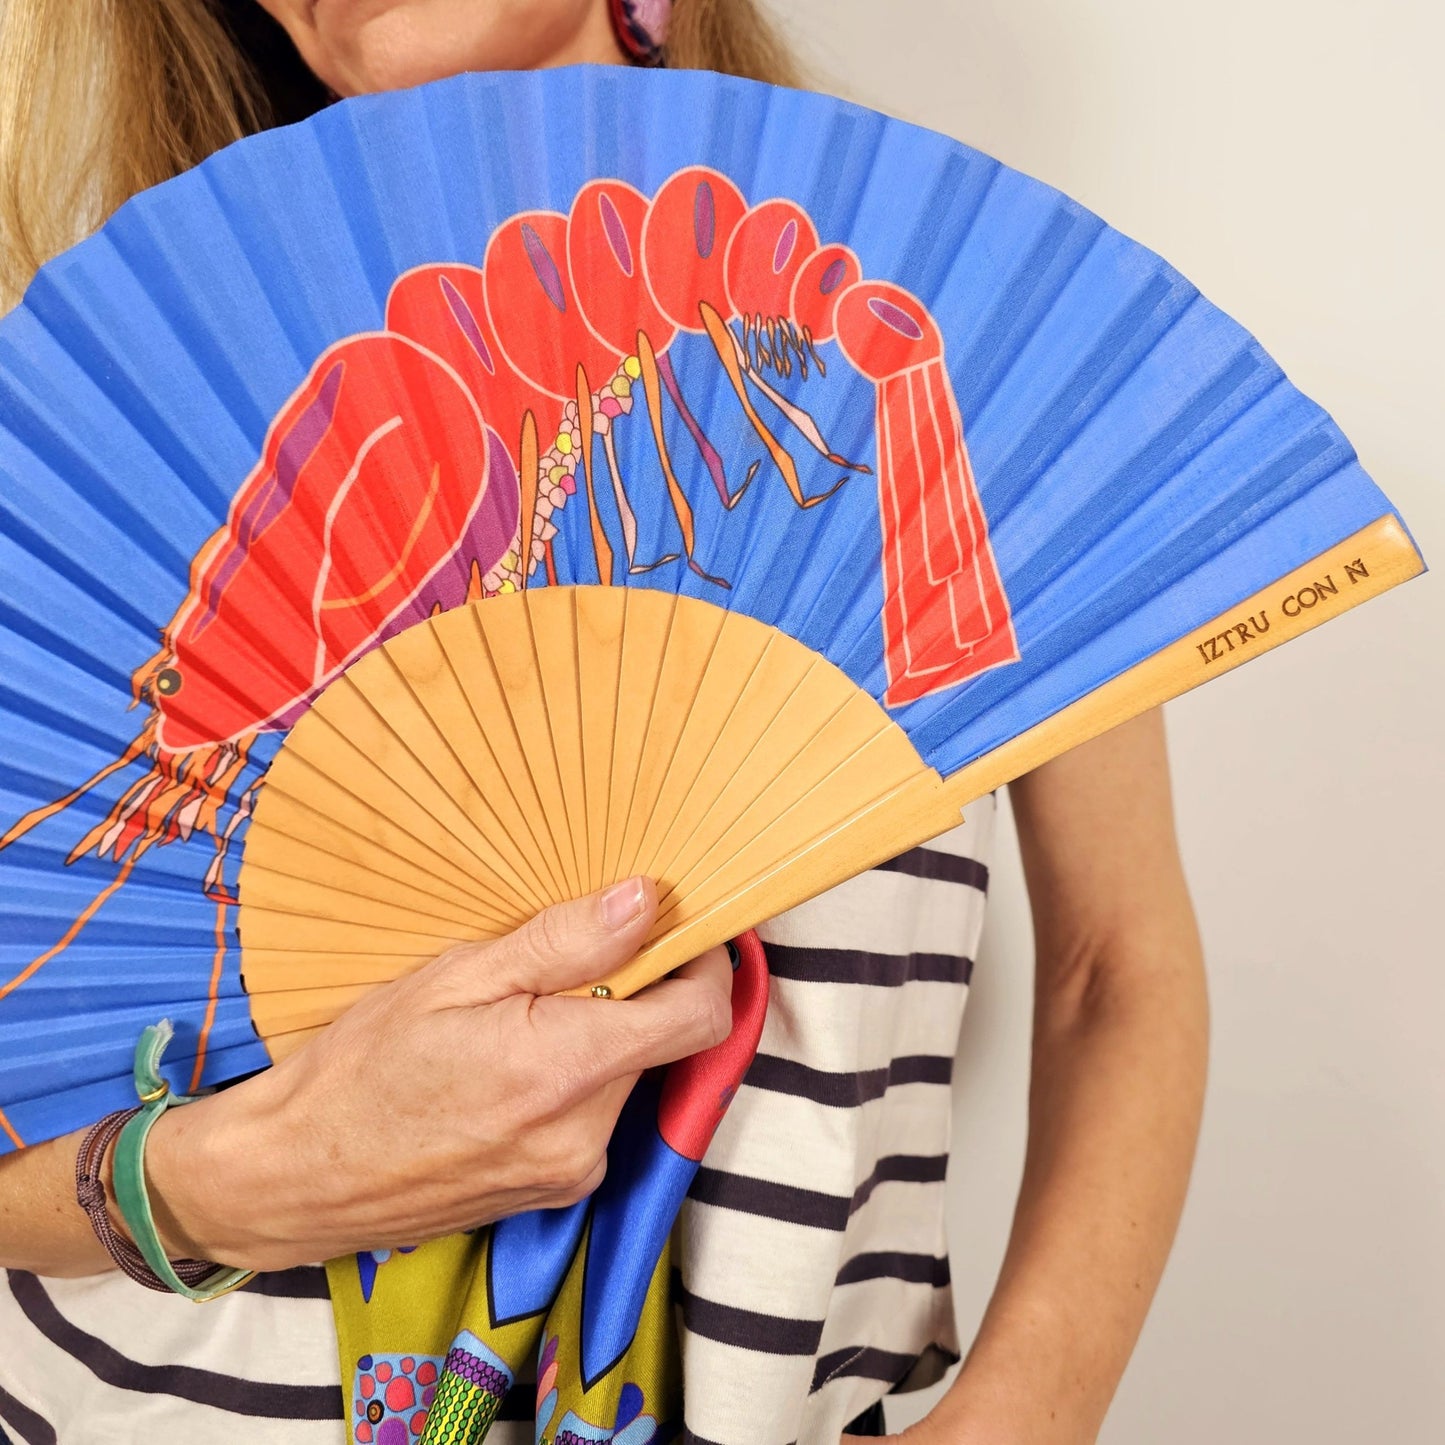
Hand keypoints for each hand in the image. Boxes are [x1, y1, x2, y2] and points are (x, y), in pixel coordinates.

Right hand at [144, 877, 732, 1270]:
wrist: (295, 1176)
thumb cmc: (361, 1068)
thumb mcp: (456, 977)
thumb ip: (564, 942)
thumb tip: (646, 901)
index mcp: (565, 1071)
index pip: (698, 1016)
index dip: (702, 964)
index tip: (678, 928)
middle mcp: (585, 1136)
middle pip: (661, 1042)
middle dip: (634, 993)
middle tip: (567, 960)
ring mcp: (572, 1172)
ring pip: (627, 1076)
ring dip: (598, 1037)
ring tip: (516, 1018)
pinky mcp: (556, 1191)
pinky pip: (595, 1114)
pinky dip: (573, 1077)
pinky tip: (506, 1064)